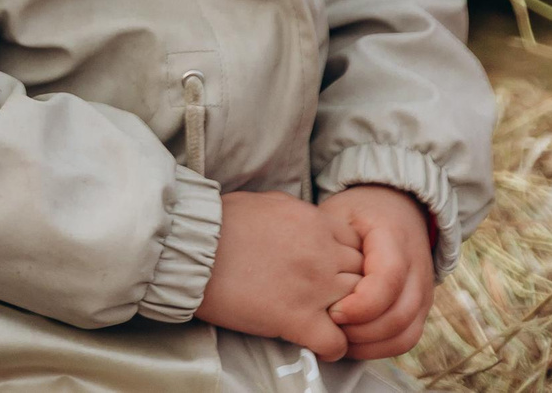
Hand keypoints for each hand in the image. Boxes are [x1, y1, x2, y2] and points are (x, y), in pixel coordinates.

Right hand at [195, 191, 362, 359]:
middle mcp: (322, 254)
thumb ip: (296, 213)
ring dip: (347, 318)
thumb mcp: (265, 203)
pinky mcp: (295, 319)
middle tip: (331, 298)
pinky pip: (337, 343)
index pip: (358, 246)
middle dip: (352, 289)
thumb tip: (308, 224)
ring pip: (359, 309)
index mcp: (314, 222)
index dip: (347, 261)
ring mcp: (313, 288)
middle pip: (363, 277)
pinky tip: (318, 343)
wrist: (188, 247)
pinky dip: (332, 348)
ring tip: (328, 322)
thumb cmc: (216, 223)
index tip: (332, 271)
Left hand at [320, 186, 435, 359]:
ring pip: (405, 334)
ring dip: (370, 344)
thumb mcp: (338, 214)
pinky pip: (406, 339)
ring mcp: (422, 291)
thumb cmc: (359, 214)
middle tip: (329, 329)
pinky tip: (352, 344)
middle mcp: (416, 268)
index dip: (362, 304)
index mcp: (394, 238)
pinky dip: (379, 348)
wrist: (395, 209)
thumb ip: (325, 240)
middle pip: (399, 315)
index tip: (333, 311)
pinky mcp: (419, 308)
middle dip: (361, 331)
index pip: (388, 279)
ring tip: (337, 339)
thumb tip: (301, 273)